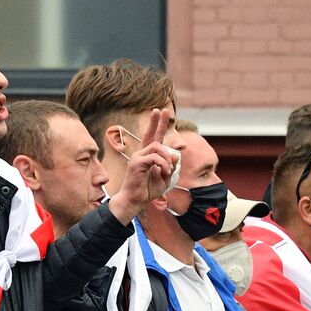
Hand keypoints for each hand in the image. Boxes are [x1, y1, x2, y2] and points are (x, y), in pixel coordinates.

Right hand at [107, 107, 175, 221]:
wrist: (135, 200)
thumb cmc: (147, 191)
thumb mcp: (164, 178)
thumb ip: (170, 167)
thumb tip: (175, 155)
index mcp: (147, 156)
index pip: (153, 138)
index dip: (157, 125)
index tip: (160, 111)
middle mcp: (141, 154)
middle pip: (151, 135)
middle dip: (158, 122)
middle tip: (162, 110)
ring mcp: (138, 157)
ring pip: (158, 147)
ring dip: (167, 159)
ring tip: (167, 171)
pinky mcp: (137, 162)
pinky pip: (155, 158)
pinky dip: (163, 165)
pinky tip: (164, 172)